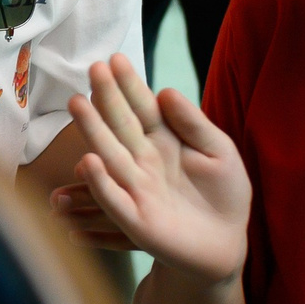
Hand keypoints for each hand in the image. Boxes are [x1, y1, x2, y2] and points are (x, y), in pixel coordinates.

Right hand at [57, 54, 249, 282]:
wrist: (226, 244)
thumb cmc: (223, 195)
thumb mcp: (219, 152)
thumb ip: (194, 124)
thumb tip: (167, 91)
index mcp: (162, 140)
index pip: (143, 107)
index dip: (129, 85)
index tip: (116, 59)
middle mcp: (142, 159)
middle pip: (121, 124)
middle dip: (107, 98)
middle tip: (93, 68)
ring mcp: (135, 187)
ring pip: (109, 155)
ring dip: (93, 131)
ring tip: (78, 103)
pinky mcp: (134, 218)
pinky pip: (113, 199)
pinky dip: (100, 183)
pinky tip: (88, 162)